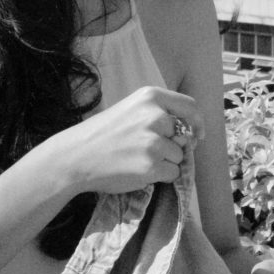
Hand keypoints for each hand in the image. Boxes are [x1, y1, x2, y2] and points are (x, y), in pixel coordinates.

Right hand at [60, 85, 203, 195]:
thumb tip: (187, 133)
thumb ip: (157, 114)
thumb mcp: (131, 109)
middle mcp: (155, 115)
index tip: (197, 134)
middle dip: (171, 146)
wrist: (76, 155)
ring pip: (178, 157)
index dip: (197, 122)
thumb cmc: (103, 133)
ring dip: (165, 162)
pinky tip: (138, 171)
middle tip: (146, 150)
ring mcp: (154, 141)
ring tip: (138, 160)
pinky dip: (160, 176)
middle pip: (183, 136)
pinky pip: (172, 173)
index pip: (189, 106)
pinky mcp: (151, 165)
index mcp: (150, 97)